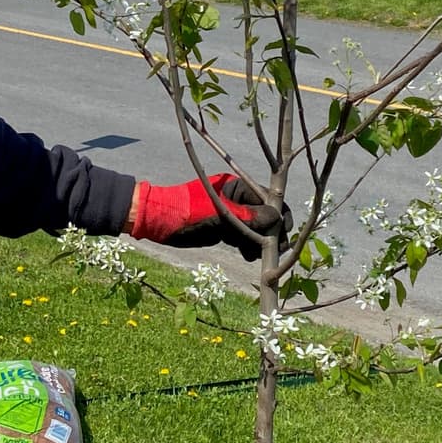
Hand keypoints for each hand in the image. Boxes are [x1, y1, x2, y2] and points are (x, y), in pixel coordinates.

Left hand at [127, 174, 286, 258]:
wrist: (157, 221)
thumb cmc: (186, 213)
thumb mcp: (219, 216)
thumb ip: (248, 218)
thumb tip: (277, 218)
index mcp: (237, 186)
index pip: (269, 199)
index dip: (280, 216)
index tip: (284, 234)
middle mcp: (237, 198)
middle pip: (264, 215)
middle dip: (271, 233)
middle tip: (276, 251)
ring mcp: (230, 213)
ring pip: (254, 228)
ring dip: (259, 242)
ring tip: (257, 256)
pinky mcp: (223, 227)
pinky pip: (242, 236)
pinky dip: (247, 245)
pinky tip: (248, 255)